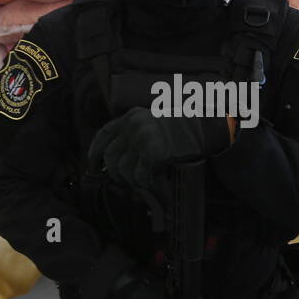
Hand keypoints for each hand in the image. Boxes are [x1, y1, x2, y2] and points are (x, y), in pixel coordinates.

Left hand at [88, 107, 229, 190]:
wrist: (205, 128)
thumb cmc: (183, 129)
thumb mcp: (154, 122)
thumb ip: (136, 135)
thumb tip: (119, 160)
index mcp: (132, 116)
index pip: (104, 134)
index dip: (95, 151)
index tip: (93, 164)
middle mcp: (134, 125)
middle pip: (110, 157)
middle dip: (115, 173)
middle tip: (126, 180)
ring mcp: (143, 138)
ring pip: (123, 170)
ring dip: (133, 180)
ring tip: (146, 178)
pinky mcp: (153, 152)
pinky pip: (140, 176)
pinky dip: (146, 182)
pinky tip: (155, 179)